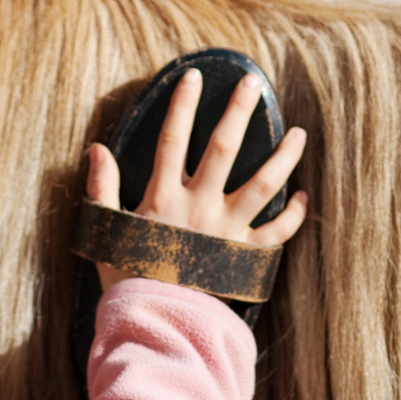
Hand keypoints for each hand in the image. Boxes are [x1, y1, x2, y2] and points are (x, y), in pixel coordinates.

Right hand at [86, 69, 308, 291]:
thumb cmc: (129, 281)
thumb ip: (103, 191)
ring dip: (282, 157)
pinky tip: (303, 196)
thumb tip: (96, 150)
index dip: (181, 106)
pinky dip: (294, 216)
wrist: (157, 322)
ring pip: (261, 184)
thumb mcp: (108, 234)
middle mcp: (200, 207)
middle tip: (253, 84)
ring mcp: (226, 230)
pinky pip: (277, 233)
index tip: (193, 76)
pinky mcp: (245, 256)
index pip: (172, 140)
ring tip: (298, 134)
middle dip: (238, 112)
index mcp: (163, 198)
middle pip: (222, 149)